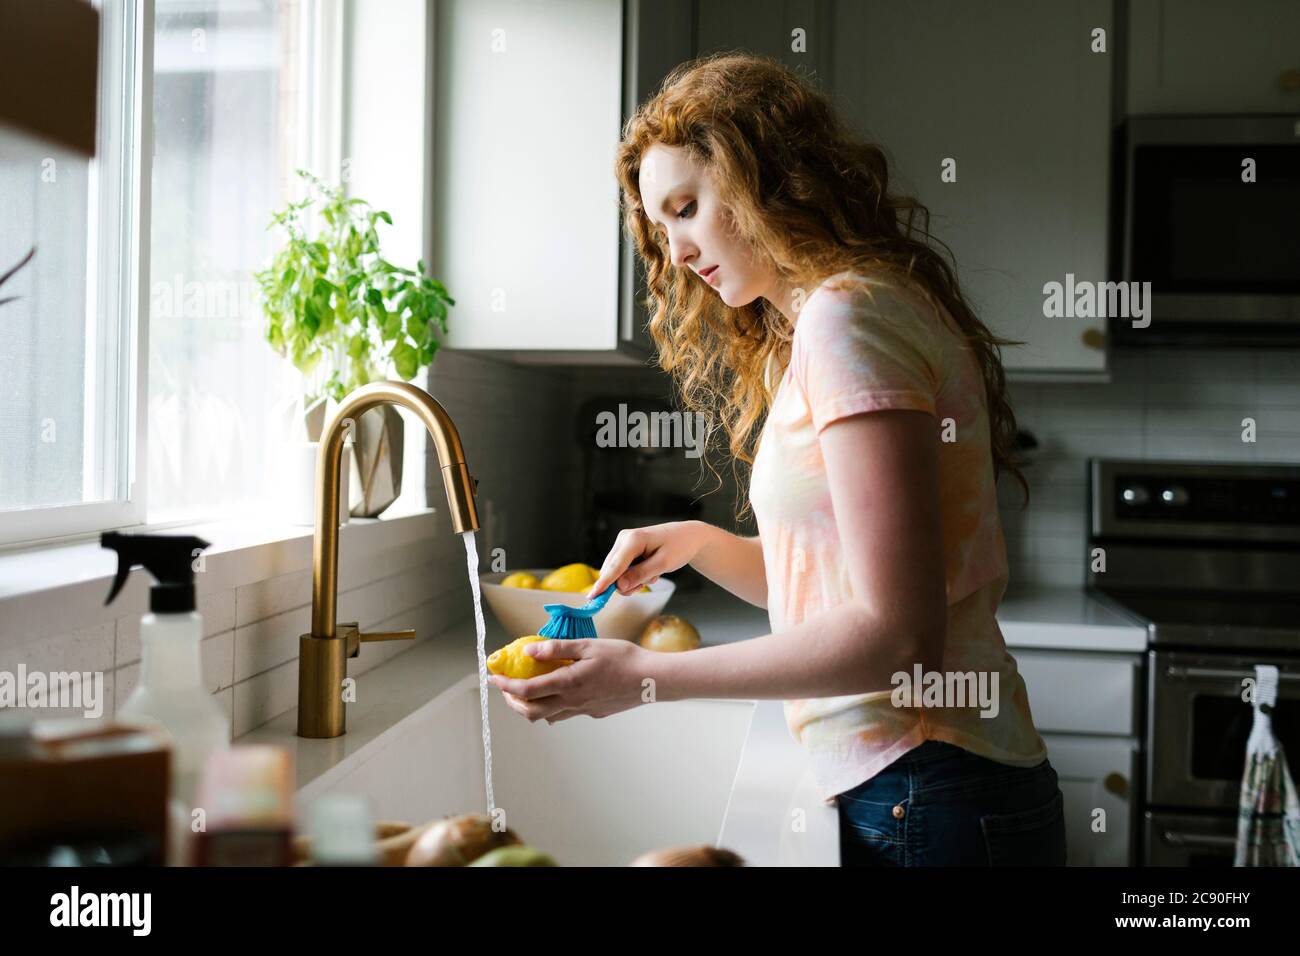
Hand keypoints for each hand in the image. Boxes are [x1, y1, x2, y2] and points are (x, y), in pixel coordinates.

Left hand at [490, 637, 651, 723]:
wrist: (652, 680)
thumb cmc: (623, 658)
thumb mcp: (589, 645)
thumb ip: (557, 648)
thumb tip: (529, 651)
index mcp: (568, 684)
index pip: (526, 691)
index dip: (506, 686)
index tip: (494, 678)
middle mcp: (572, 702)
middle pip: (531, 712)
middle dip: (513, 702)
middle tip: (506, 689)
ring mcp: (583, 711)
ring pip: (548, 716)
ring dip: (532, 707)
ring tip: (528, 691)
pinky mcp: (594, 713)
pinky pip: (567, 714)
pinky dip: (554, 706)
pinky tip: (560, 692)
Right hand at [585, 521, 704, 599]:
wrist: (688, 536)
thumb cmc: (679, 546)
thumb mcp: (663, 564)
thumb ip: (640, 575)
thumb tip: (619, 587)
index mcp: (633, 539)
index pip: (615, 566)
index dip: (604, 584)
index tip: (592, 597)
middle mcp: (624, 538)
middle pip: (612, 570)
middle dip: (627, 583)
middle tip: (650, 580)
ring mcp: (623, 542)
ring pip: (616, 571)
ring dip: (633, 580)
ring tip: (653, 574)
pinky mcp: (625, 548)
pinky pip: (622, 569)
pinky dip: (634, 575)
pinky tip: (650, 570)